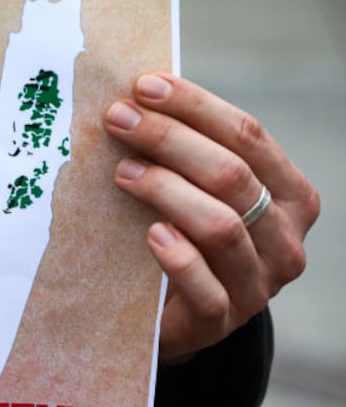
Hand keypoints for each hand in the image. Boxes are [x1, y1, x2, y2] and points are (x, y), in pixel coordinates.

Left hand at [103, 74, 317, 362]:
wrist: (171, 314)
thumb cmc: (182, 232)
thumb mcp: (194, 188)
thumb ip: (184, 150)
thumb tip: (134, 96)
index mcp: (288, 195)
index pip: (249, 136)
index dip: (195, 106)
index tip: (143, 85)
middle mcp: (285, 239)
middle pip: (231, 175)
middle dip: (169, 139)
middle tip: (117, 119)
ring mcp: (258, 284)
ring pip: (221, 226)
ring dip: (166, 190)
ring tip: (121, 171)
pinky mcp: (222, 321)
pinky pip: (206, 287)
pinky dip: (178, 257)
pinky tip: (150, 234)